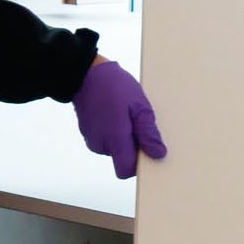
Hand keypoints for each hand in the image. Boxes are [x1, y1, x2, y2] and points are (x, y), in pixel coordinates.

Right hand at [72, 57, 166, 178]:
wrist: (85, 73)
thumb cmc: (113, 86)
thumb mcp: (139, 106)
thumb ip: (147, 133)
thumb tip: (158, 154)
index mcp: (114, 139)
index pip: (126, 170)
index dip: (139, 164)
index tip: (149, 149)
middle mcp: (100, 144)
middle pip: (123, 159)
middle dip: (135, 146)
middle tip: (140, 122)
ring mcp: (92, 139)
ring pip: (116, 148)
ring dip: (126, 137)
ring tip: (128, 114)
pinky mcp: (89, 132)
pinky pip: (107, 139)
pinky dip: (116, 131)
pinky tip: (118, 113)